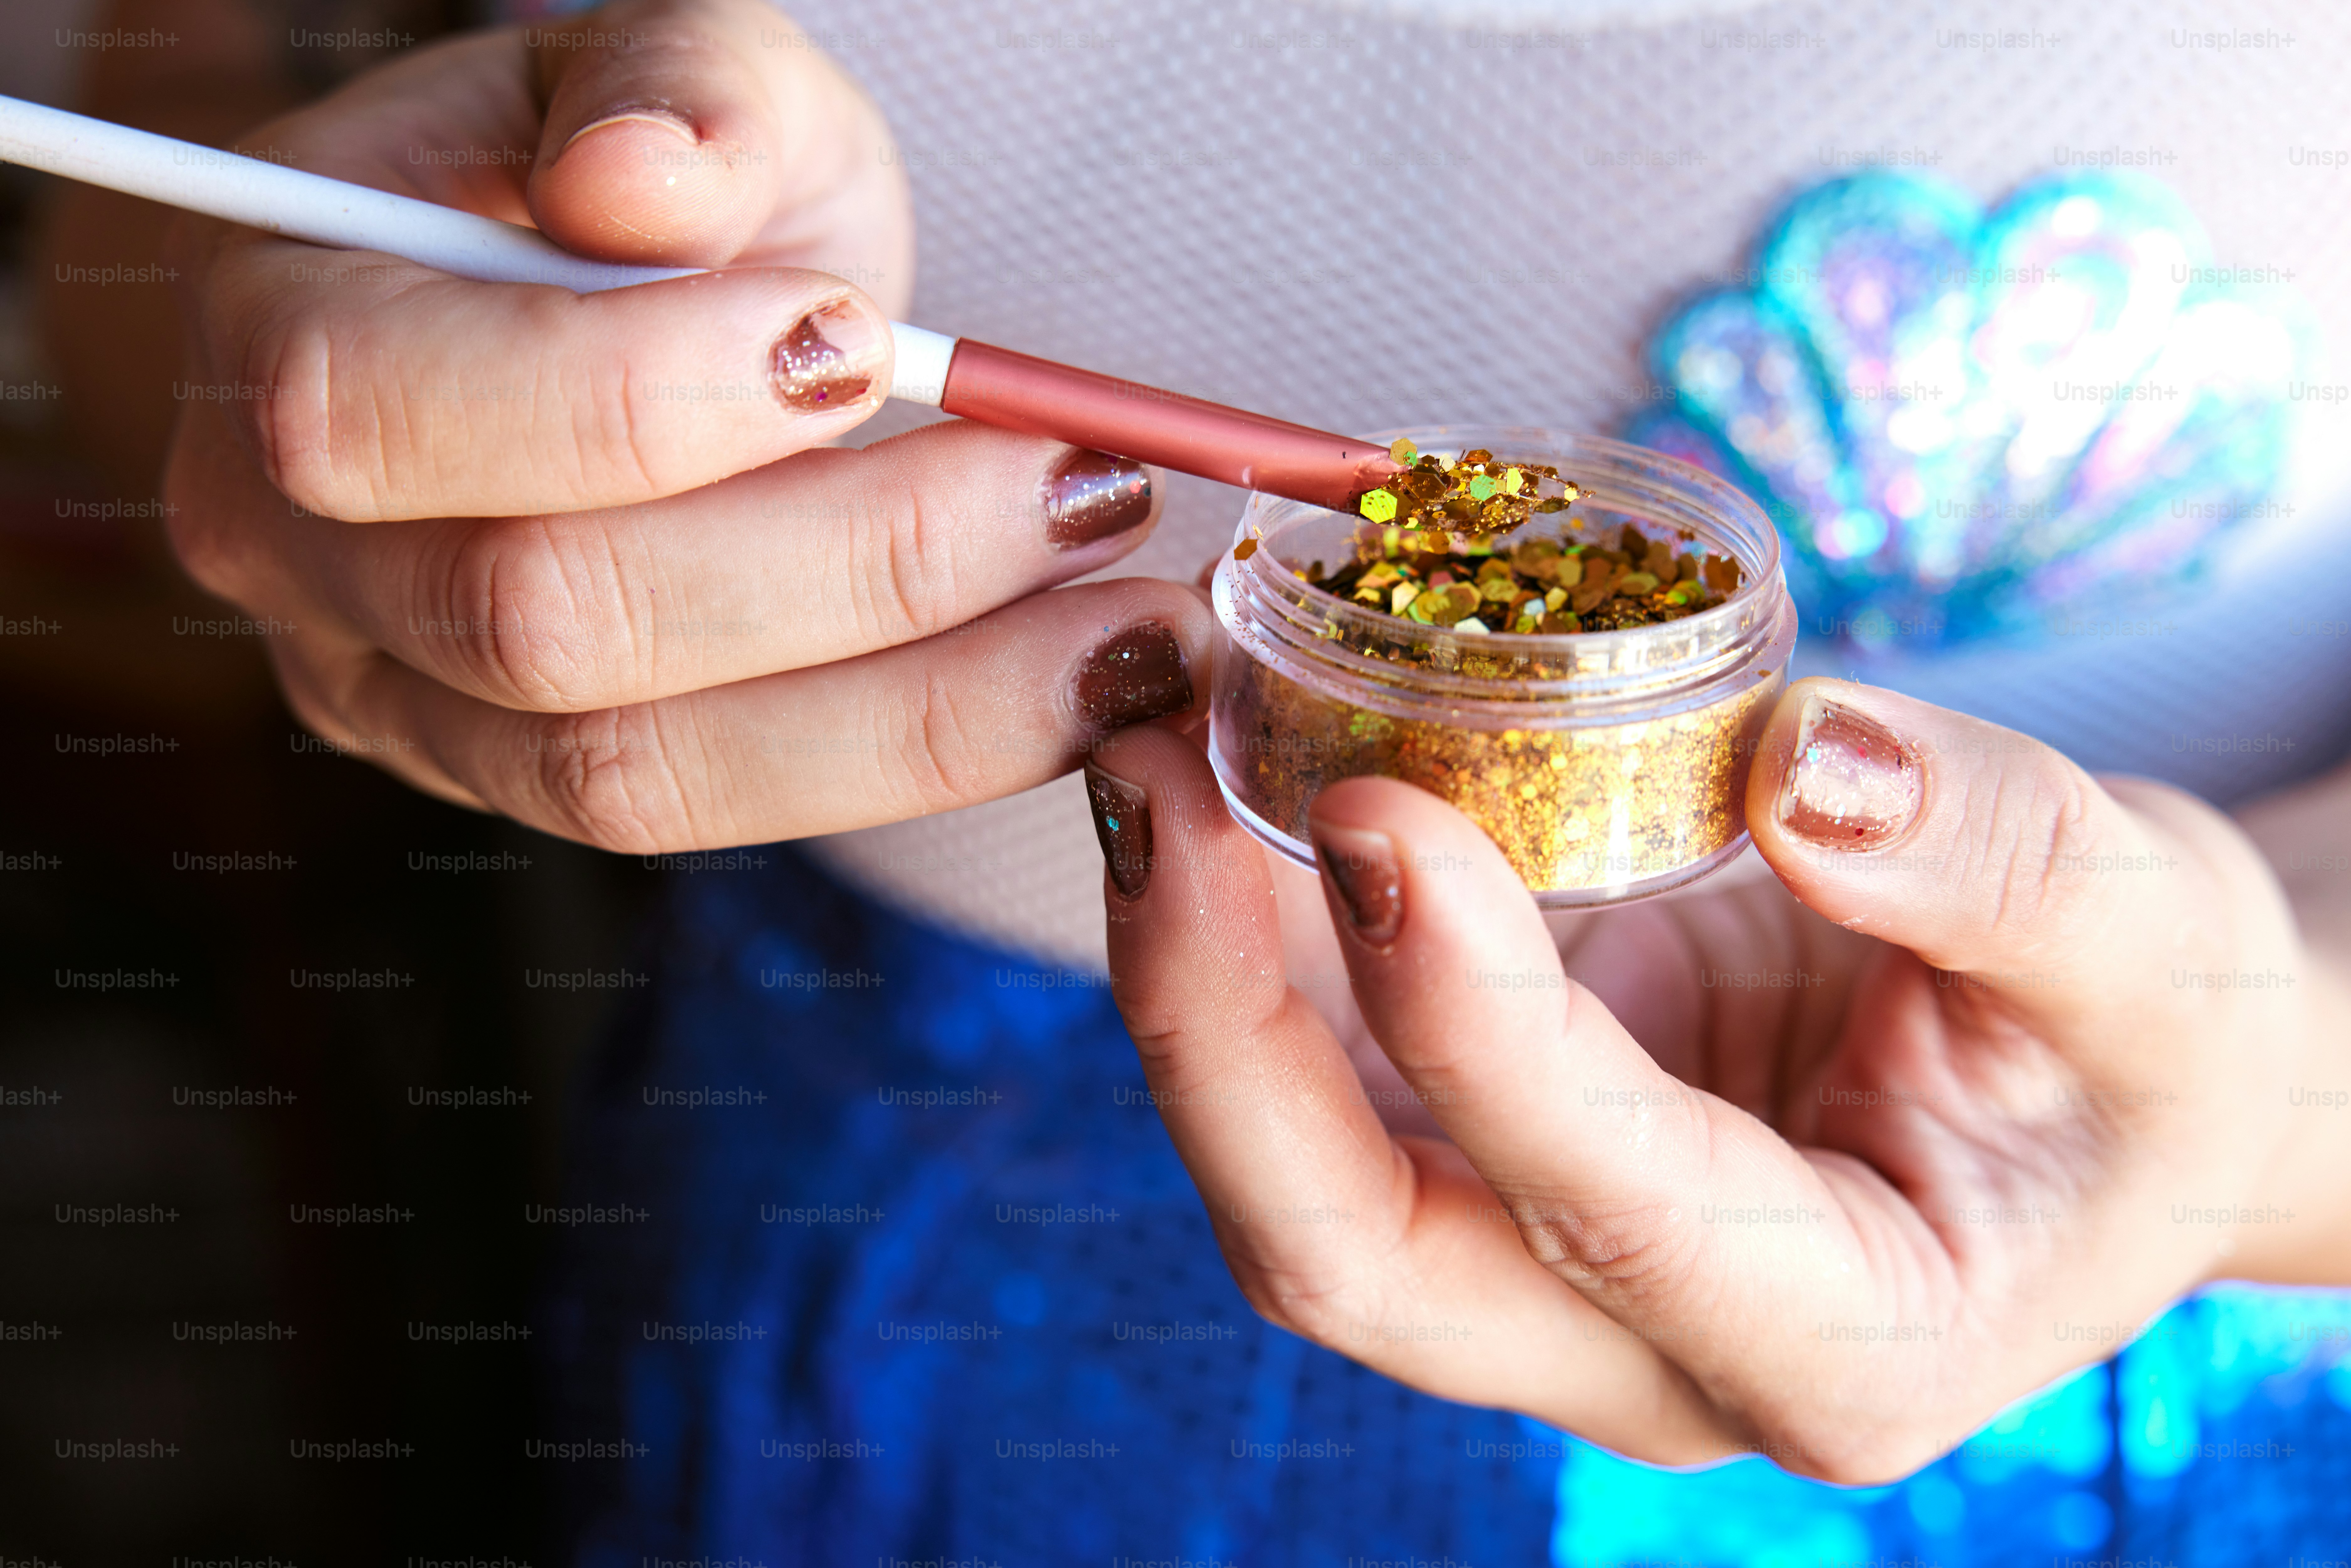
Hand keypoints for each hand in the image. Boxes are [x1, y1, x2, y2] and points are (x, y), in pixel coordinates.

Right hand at [161, 0, 1206, 846]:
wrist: (634, 307)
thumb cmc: (644, 174)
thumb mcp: (671, 73)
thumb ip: (670, 89)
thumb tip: (645, 183)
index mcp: (272, 332)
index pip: (387, 409)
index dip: (639, 392)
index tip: (866, 338)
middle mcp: (304, 557)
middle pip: (547, 621)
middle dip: (850, 564)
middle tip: (1085, 484)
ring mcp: (413, 698)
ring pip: (645, 769)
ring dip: (923, 704)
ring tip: (1130, 625)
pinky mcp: (545, 781)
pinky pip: (726, 808)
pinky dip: (919, 751)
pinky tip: (1078, 683)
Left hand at [1082, 678, 2350, 1480]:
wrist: (2100, 1070)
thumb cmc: (2145, 1036)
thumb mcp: (2154, 940)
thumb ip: (1998, 865)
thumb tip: (1805, 765)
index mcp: (1838, 1341)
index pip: (1605, 1208)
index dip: (1471, 1019)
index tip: (1377, 808)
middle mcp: (1643, 1344)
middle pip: (1356, 1248)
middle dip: (1217, 1034)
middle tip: (1148, 784)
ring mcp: (1538, 1256)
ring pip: (1291, 1168)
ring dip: (1186, 972)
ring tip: (1134, 747)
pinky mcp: (1484, 1147)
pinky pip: (1317, 1070)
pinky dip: (1239, 934)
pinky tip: (1206, 775)